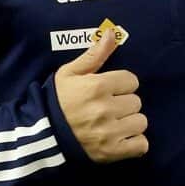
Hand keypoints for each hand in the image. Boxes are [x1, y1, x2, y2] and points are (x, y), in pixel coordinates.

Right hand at [54, 26, 146, 162]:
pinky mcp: (112, 152)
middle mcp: (106, 109)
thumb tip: (111, 33)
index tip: (110, 90)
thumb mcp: (71, 72)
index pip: (131, 81)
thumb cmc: (58, 100)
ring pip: (141, 122)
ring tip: (114, 123)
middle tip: (109, 107)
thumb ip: (94, 54)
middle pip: (136, 101)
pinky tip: (121, 138)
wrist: (43, 135)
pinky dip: (135, 143)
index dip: (121, 84)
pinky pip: (141, 145)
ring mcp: (110, 132)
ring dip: (130, 122)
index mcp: (98, 87)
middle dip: (124, 103)